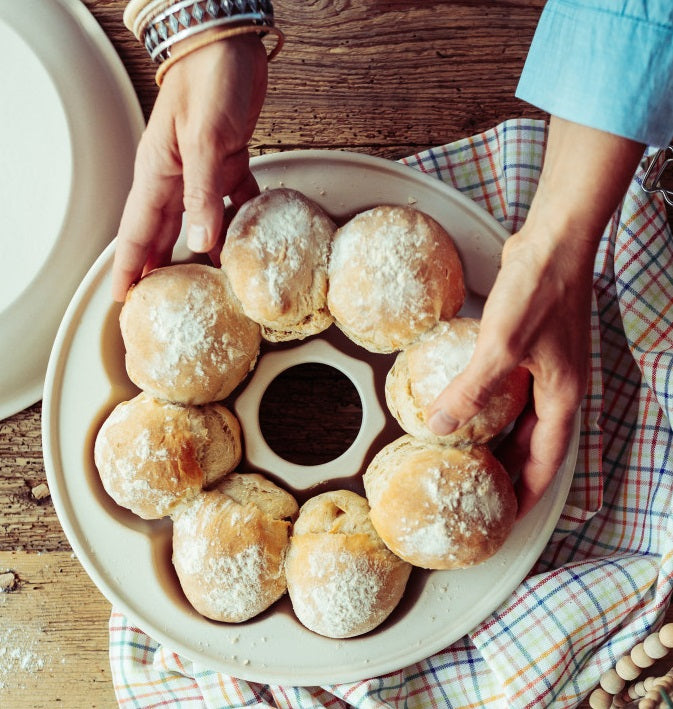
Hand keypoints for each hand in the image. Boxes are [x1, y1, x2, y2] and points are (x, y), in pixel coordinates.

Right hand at [111, 33, 267, 300]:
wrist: (231, 42)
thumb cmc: (209, 78)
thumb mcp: (204, 141)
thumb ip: (202, 195)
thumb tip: (200, 243)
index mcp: (158, 173)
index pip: (138, 231)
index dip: (130, 265)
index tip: (124, 296)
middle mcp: (176, 175)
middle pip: (163, 232)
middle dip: (158, 266)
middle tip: (160, 299)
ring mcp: (201, 169)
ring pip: (197, 220)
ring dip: (200, 249)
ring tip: (205, 280)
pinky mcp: (228, 160)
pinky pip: (231, 200)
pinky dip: (237, 220)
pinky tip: (245, 237)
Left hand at [428, 117, 644, 517]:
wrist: (552, 242)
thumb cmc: (540, 291)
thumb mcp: (501, 347)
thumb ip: (471, 390)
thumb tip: (439, 426)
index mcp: (561, 398)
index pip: (545, 463)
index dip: (527, 493)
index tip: (506, 517)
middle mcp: (557, 388)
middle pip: (533, 445)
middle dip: (510, 472)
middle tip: (481, 494)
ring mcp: (544, 368)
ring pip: (519, 418)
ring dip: (498, 439)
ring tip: (468, 458)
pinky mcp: (528, 348)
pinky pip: (508, 389)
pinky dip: (490, 405)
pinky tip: (466, 406)